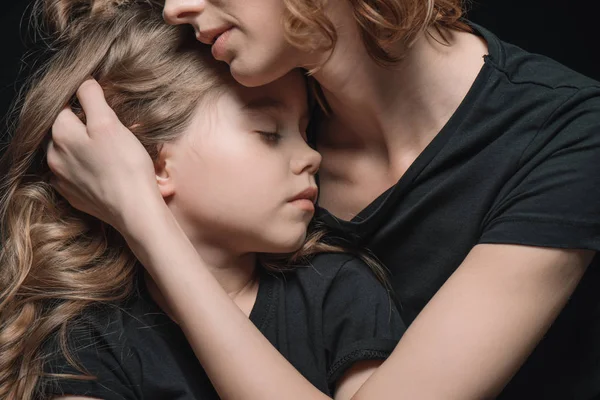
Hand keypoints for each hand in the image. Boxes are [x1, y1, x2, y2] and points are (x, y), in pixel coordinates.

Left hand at [47, 79, 162, 232]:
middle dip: (83, 127)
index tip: (103, 110)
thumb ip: (92, 98)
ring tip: (110, 152)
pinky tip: (104, 171)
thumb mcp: (109, 123)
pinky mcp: (73, 196)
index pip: (65, 107)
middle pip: (65, 130)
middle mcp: (55, 156)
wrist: (134, 208)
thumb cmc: (125, 164)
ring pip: (68, 153)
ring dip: (84, 149)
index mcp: (61, 134)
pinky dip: (86, 170)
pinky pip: (75, 175)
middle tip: (110, 132)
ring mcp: (62, 179)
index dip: (84, 104)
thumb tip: (83, 83)